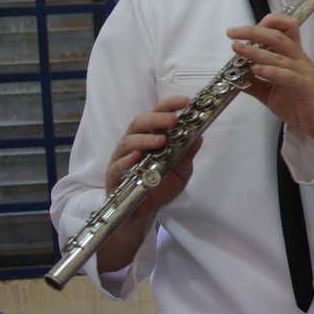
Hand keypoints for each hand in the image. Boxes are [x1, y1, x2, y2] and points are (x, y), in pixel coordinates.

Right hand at [98, 95, 200, 272]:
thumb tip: (199, 136)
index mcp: (151, 137)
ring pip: (128, 141)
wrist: (143, 212)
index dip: (169, 105)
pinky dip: (126, 160)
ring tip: (160, 140)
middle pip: (140, 123)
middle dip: (156, 118)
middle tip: (172, 119)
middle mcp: (135, 143)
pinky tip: (136, 157)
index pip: (157, 115)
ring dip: (144, 138)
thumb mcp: (180, 171)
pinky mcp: (113, 176)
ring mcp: (122, 159)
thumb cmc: (160, 186)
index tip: (185, 101)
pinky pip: (117, 166)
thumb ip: (187, 154)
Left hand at [227, 13, 313, 146]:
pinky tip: (257, 70)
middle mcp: (298, 60)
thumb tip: (235, 76)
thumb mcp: (271, 92)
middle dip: (253, 31)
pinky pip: (288, 76)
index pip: (285, 29)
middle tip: (233, 33)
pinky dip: (272, 71)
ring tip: (238, 48)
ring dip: (256, 51)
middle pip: (277, 36)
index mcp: (293, 56)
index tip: (244, 31)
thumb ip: (255, 83)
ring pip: (279, 55)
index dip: (266, 23)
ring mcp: (303, 72)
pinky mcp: (306, 87)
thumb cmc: (301, 103)